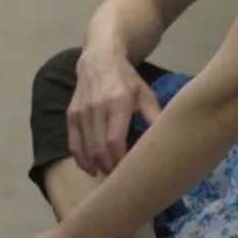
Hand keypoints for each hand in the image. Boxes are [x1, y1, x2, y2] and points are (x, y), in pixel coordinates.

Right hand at [68, 50, 161, 175]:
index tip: (129, 172)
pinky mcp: (71, 114)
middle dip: (109, 167)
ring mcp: (81, 111)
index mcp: (118, 103)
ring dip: (96, 165)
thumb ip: (154, 117)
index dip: (120, 161)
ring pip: (86, 147)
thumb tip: (166, 139)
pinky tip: (90, 168)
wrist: (99, 59)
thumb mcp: (145, 94)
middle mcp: (96, 107)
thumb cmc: (127, 79)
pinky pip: (73, 142)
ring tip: (108, 175)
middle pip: (99, 148)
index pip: (114, 140)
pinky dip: (80, 158)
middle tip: (120, 179)